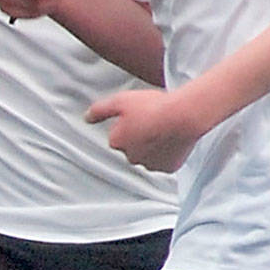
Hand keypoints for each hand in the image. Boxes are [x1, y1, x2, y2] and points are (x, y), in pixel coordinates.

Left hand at [85, 88, 201, 172]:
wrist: (183, 116)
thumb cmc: (152, 107)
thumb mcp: (119, 101)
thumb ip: (99, 110)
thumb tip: (87, 118)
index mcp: (117, 142)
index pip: (116, 135)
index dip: (126, 122)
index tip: (136, 114)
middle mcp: (132, 157)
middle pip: (131, 147)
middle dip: (138, 136)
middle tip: (149, 119)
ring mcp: (151, 164)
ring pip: (148, 155)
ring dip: (152, 145)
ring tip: (161, 127)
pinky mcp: (169, 168)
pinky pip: (164, 161)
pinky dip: (166, 152)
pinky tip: (170, 138)